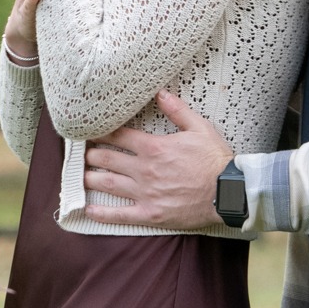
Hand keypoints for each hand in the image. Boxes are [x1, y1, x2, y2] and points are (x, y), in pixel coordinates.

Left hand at [82, 90, 232, 229]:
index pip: (118, 136)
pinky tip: (88, 209)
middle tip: (81, 153)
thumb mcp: (199, 127)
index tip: (88, 131)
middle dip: (90, 154)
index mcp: (153, 147)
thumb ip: (177, 110)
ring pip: (108, 184)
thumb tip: (160, 92)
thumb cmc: (215, 160)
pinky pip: (120, 214)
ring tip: (80, 175)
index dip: (100, 132)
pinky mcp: (150, 213)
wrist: (228, 192)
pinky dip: (102, 212)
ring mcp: (145, 193)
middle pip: (106, 159)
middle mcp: (144, 169)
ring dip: (90, 178)